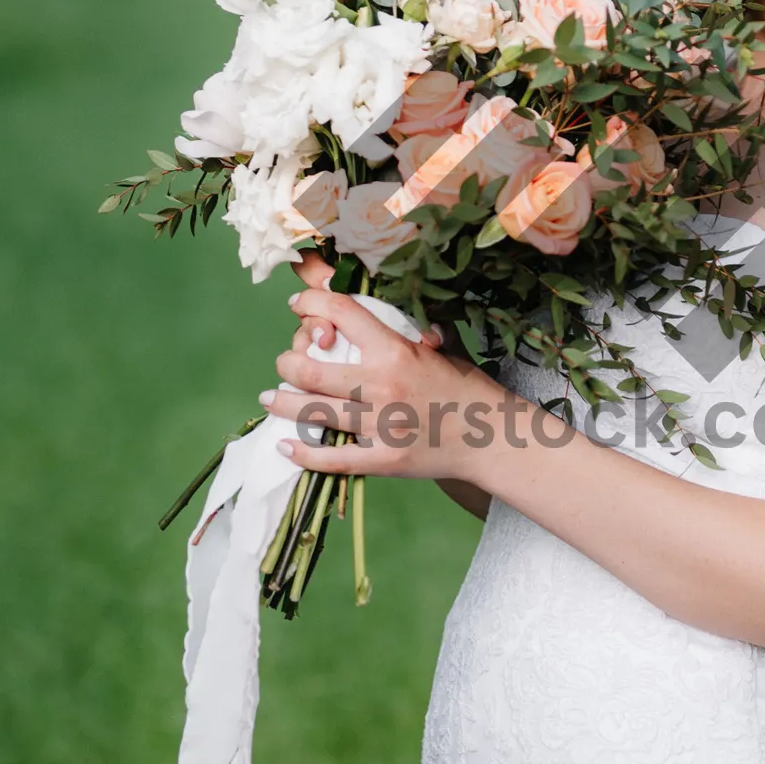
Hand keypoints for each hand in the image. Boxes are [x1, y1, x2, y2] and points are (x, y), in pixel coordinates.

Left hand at [260, 276, 501, 480]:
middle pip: (311, 369)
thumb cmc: (466, 388)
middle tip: (284, 364)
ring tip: (270, 399)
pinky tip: (285, 449)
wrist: (493, 437)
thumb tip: (372, 314)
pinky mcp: (383, 459)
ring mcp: (381, 425)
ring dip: (283, 404)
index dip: (311, 304)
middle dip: (288, 363)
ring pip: (313, 413)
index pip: (341, 314)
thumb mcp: (439, 348)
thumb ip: (404, 332)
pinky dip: (303, 455)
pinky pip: (332, 458)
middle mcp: (382, 385)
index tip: (298, 307)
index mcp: (395, 350)